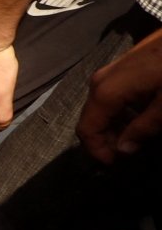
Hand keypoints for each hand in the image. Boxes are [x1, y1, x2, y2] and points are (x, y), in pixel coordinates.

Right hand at [77, 31, 161, 162]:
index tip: (116, 164)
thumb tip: (123, 150)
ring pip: (101, 106)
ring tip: (137, 136)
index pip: (87, 130)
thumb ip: (142, 130)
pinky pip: (111, 94)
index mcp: (105, 93)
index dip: (97, 151)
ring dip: (114, 126)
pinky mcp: (122, 65)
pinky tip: (141, 114)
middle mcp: (99, 81)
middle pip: (91, 118)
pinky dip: (120, 111)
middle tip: (128, 153)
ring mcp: (109, 70)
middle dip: (105, 140)